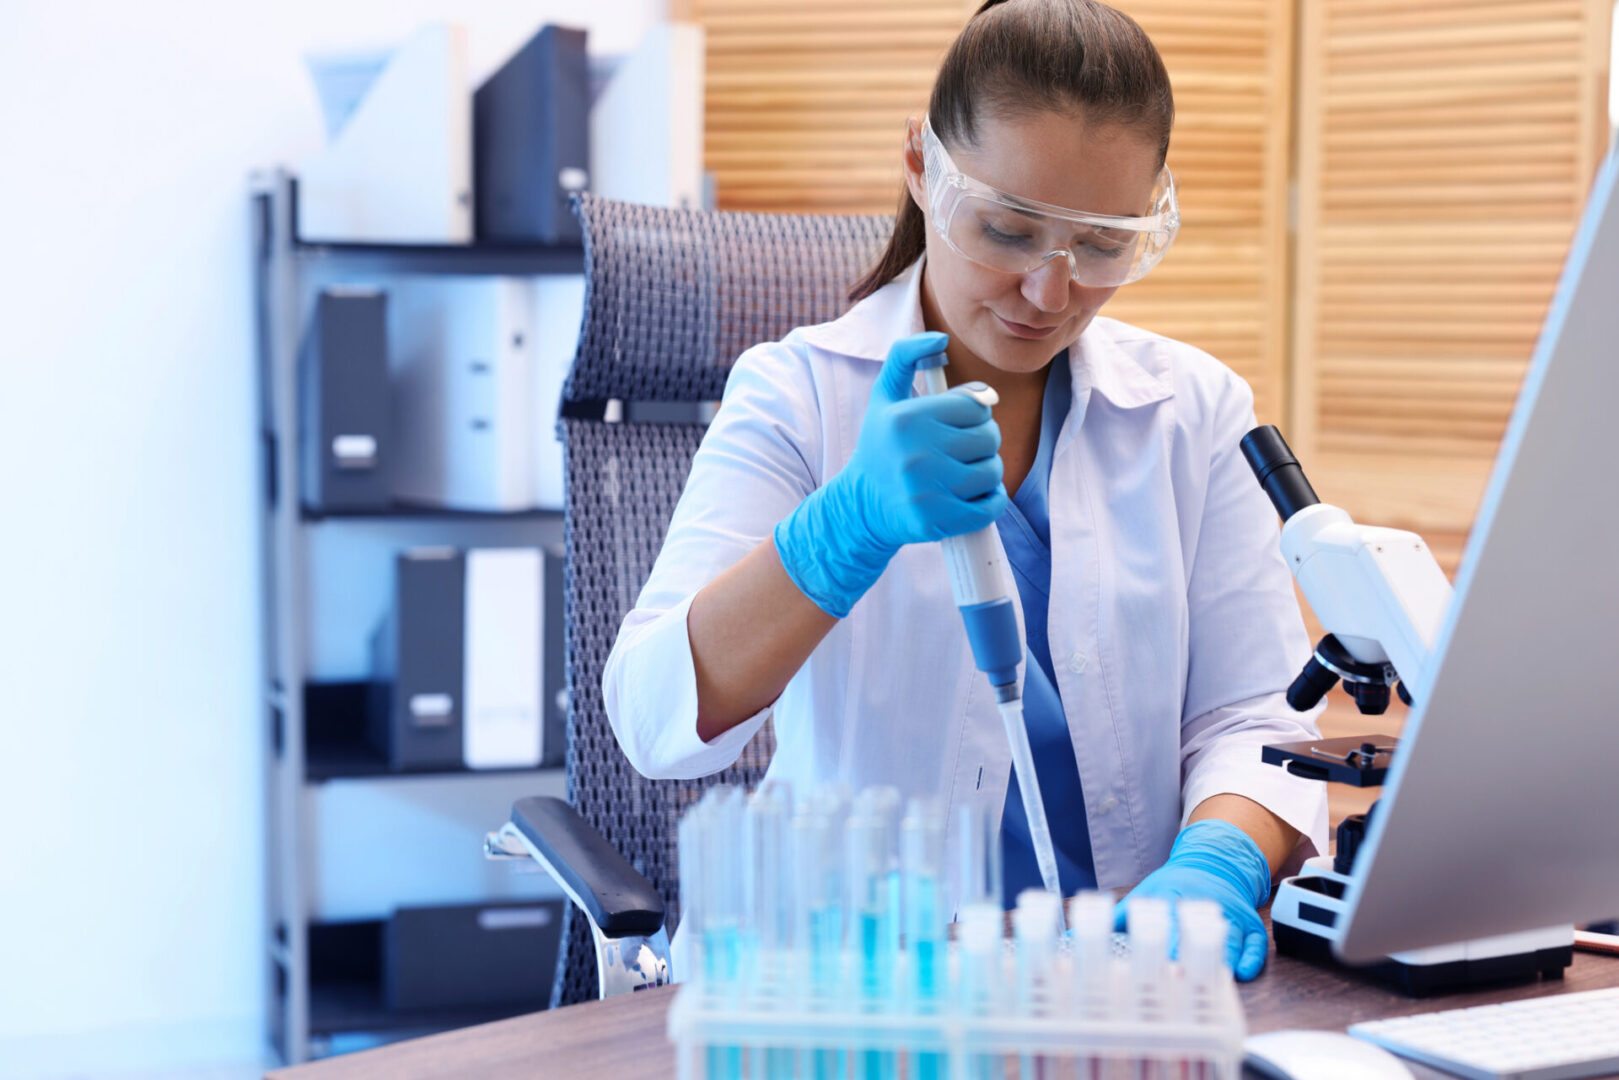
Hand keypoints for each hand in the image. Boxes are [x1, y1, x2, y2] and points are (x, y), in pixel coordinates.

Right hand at [773, 331, 1007, 616]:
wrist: (860, 507)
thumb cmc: (881, 447)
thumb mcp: (883, 397)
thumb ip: (906, 358)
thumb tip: (941, 338)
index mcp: (906, 418)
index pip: (975, 404)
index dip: (974, 412)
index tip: (960, 422)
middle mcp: (916, 454)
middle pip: (989, 437)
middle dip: (982, 441)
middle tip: (963, 449)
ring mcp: (927, 490)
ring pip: (993, 471)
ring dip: (987, 472)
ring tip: (964, 473)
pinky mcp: (938, 521)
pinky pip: (991, 505)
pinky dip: (991, 501)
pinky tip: (973, 495)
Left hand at [1114, 819, 1272, 980]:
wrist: (1214, 863)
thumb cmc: (1172, 886)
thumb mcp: (1143, 894)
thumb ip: (1114, 918)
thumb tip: (1073, 936)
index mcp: (1172, 894)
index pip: (1165, 916)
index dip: (1162, 937)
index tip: (1157, 959)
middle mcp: (1202, 902)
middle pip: (1198, 927)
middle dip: (1191, 951)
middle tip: (1182, 977)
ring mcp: (1229, 912)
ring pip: (1230, 935)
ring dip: (1223, 956)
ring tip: (1214, 980)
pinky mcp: (1250, 923)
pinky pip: (1256, 941)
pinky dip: (1253, 956)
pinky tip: (1244, 972)